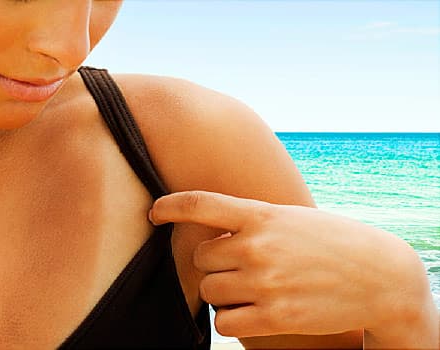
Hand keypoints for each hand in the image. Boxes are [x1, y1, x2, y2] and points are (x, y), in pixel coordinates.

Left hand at [148, 190, 435, 341]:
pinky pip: (224, 323)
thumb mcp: (289, 218)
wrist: (379, 275)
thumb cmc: (329, 241)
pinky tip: (252, 311)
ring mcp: (265, 282)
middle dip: (215, 263)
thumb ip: (249, 221)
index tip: (154, 211)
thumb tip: (207, 234)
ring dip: (223, 292)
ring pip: (210, 291)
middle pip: (200, 258)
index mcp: (261, 214)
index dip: (170, 206)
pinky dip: (232, 319)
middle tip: (241, 265)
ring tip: (252, 287)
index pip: (200, 204)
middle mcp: (257, 246)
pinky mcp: (274, 317)